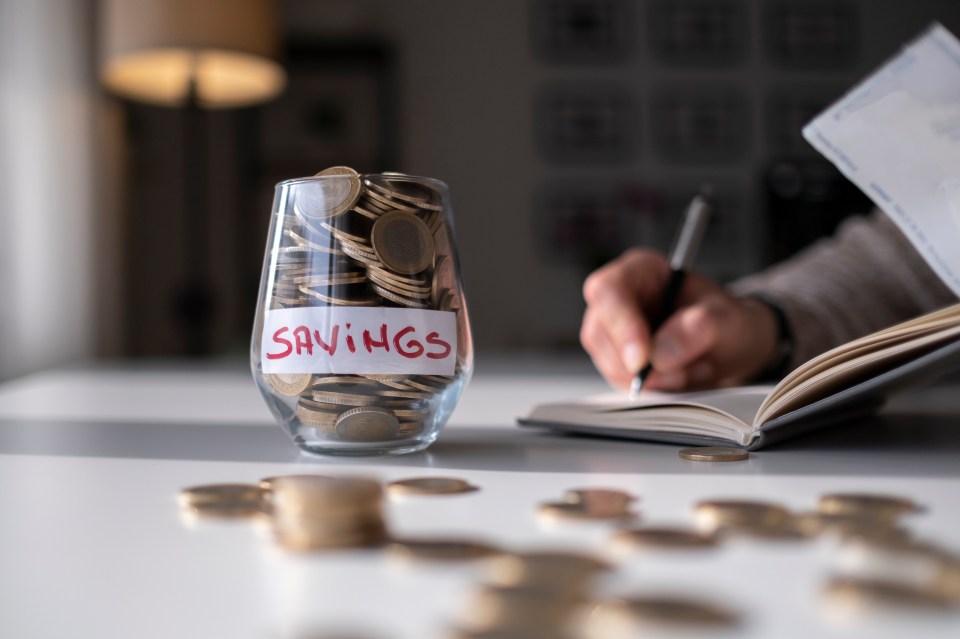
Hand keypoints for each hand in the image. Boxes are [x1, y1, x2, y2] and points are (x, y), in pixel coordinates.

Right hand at [580, 248, 780, 390]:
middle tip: (679, 375)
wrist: (732, 347)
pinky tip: (680, 380)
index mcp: (641, 270)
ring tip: (689, 373)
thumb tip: (660, 353)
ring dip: (648, 380)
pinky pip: (619, 381)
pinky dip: (651, 389)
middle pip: (599, 332)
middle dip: (637, 364)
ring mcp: (614, 331)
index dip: (620, 325)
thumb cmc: (728, 322)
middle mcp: (620, 299)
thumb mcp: (728, 318)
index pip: (608, 291)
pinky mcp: (618, 360)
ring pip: (607, 362)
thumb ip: (699, 327)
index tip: (642, 360)